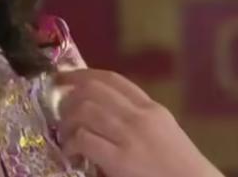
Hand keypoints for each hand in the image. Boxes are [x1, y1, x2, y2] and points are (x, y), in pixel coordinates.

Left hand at [56, 69, 222, 176]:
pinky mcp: (120, 160)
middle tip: (60, 110)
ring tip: (65, 134)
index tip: (65, 77)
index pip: (113, 79)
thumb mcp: (163, 129)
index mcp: (151, 107)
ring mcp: (129, 136)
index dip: (83, 74)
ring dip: (67, 121)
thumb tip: (105, 109)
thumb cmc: (177, 163)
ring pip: (85, 110)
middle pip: (94, 90)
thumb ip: (139, 116)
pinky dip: (71, 143)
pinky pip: (85, 139)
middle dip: (70, 97)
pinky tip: (70, 152)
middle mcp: (139, 116)